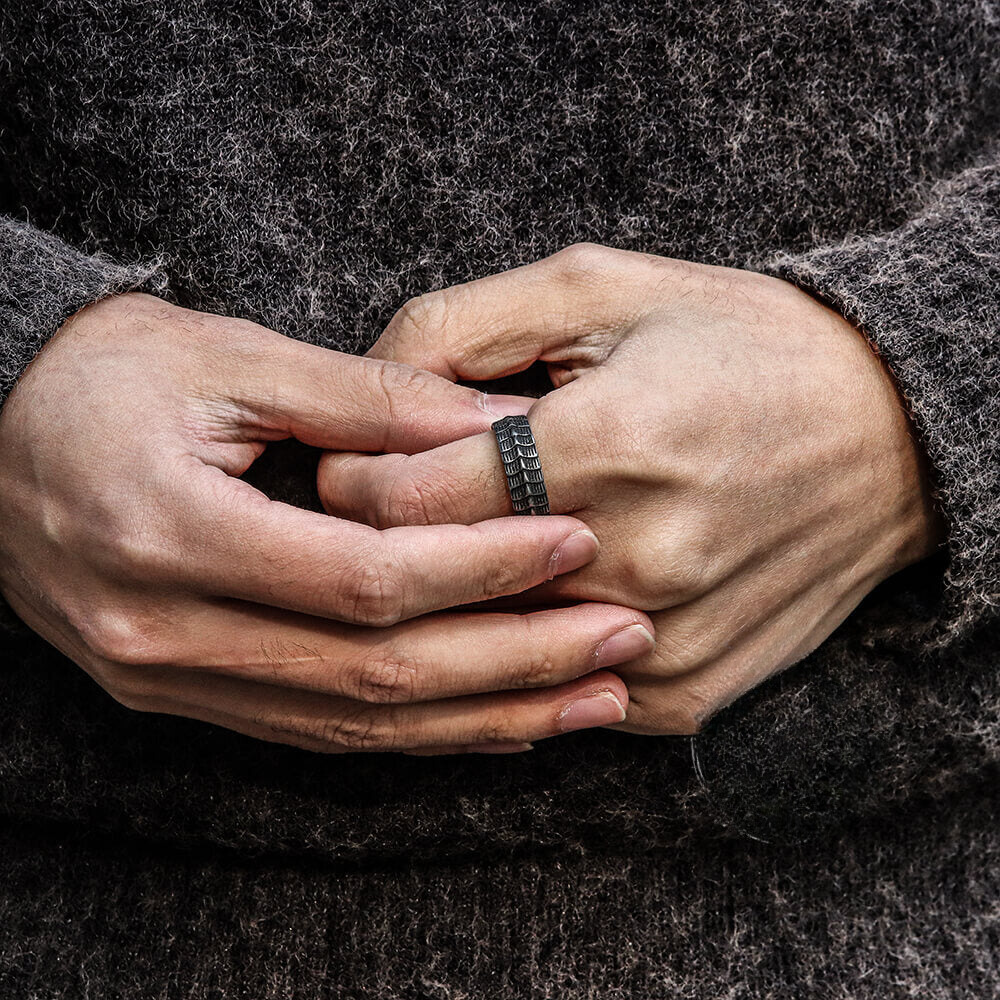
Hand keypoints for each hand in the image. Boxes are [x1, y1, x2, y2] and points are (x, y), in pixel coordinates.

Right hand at [0, 291, 654, 753]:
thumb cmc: (100, 379)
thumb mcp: (225, 356)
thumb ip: (366, 395)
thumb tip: (498, 423)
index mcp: (171, 535)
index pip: (365, 581)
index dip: (482, 566)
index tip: (577, 541)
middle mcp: (168, 634)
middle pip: (376, 676)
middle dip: (514, 661)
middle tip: (624, 639)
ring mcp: (172, 681)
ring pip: (357, 726)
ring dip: (486, 715)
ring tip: (594, 697)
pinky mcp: (187, 694)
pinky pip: (320, 733)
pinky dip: (418, 731)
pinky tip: (500, 719)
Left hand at [318, 244, 944, 734]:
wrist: (889, 437)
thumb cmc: (737, 345)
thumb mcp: (597, 287)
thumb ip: (457, 328)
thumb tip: (361, 392)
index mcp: (605, 445)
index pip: (401, 503)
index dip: (350, 481)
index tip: (351, 463)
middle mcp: (634, 560)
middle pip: (431, 587)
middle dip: (385, 545)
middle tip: (393, 502)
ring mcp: (660, 638)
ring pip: (483, 649)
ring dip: (451, 602)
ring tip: (463, 544)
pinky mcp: (682, 689)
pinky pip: (553, 692)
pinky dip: (524, 646)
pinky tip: (538, 592)